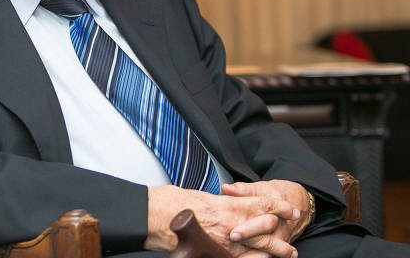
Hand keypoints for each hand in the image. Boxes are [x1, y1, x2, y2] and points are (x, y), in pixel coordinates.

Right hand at [144, 184, 302, 257]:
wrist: (155, 217)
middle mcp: (231, 223)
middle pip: (266, 227)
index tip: (290, 208)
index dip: (279, 206)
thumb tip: (227, 203)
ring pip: (259, 246)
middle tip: (295, 228)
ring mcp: (225, 241)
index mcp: (227, 204)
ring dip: (276, 249)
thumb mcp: (199, 196)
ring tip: (289, 252)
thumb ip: (218, 202)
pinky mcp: (217, 253)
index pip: (261, 203)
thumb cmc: (172, 203)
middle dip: (283, 229)